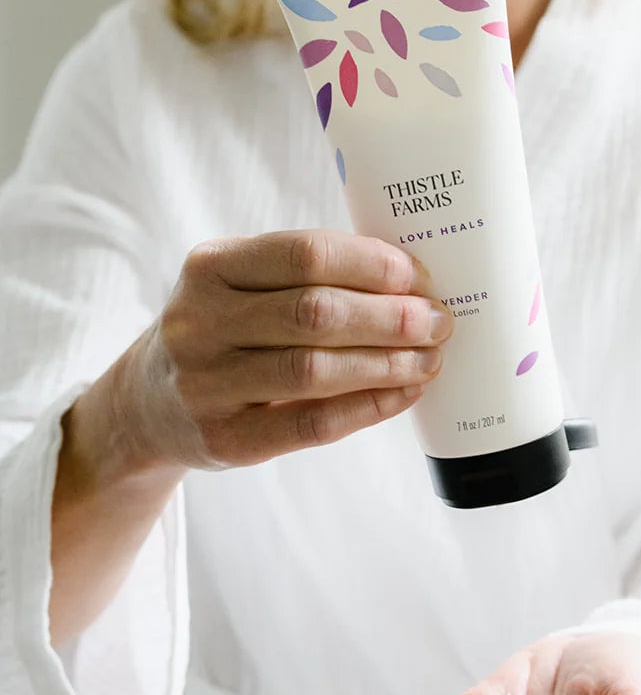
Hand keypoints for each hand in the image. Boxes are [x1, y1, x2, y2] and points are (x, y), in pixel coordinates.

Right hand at [110, 229, 451, 470]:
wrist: (148, 404)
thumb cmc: (223, 331)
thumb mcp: (241, 286)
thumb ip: (307, 277)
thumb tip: (412, 282)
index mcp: (210, 266)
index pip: (304, 254)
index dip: (371, 265)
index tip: (417, 277)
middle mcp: (199, 322)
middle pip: (314, 313)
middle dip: (389, 317)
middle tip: (438, 321)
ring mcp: (205, 385)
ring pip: (314, 371)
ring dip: (386, 364)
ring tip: (429, 359)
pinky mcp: (224, 439)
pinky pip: (309, 425)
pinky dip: (367, 407)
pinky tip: (403, 394)